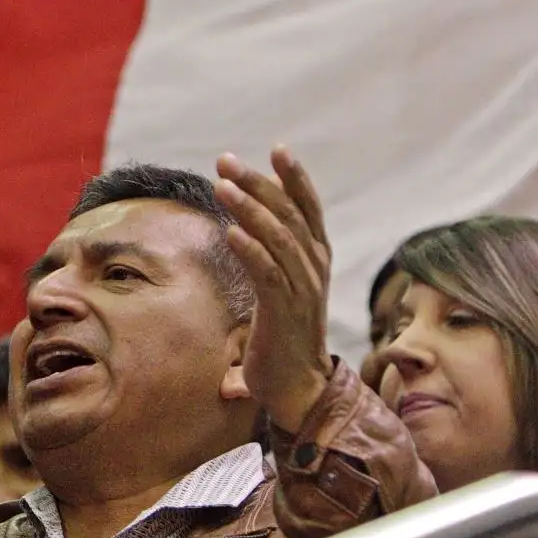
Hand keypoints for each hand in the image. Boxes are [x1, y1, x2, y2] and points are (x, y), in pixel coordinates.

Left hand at [215, 148, 334, 434]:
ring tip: (221, 185)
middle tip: (226, 161)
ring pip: (278, 239)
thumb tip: (245, 229)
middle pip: (288, 215)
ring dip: (249, 209)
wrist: (299, 389)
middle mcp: (314, 269)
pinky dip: (250, 250)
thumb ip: (272, 259)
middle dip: (258, 184)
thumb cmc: (283, 337)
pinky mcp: (284, 313)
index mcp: (316, 260)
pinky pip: (268, 274)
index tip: (278, 149)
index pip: (309, 209)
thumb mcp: (282, 290)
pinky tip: (230, 231)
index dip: (295, 178)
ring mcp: (302, 290)